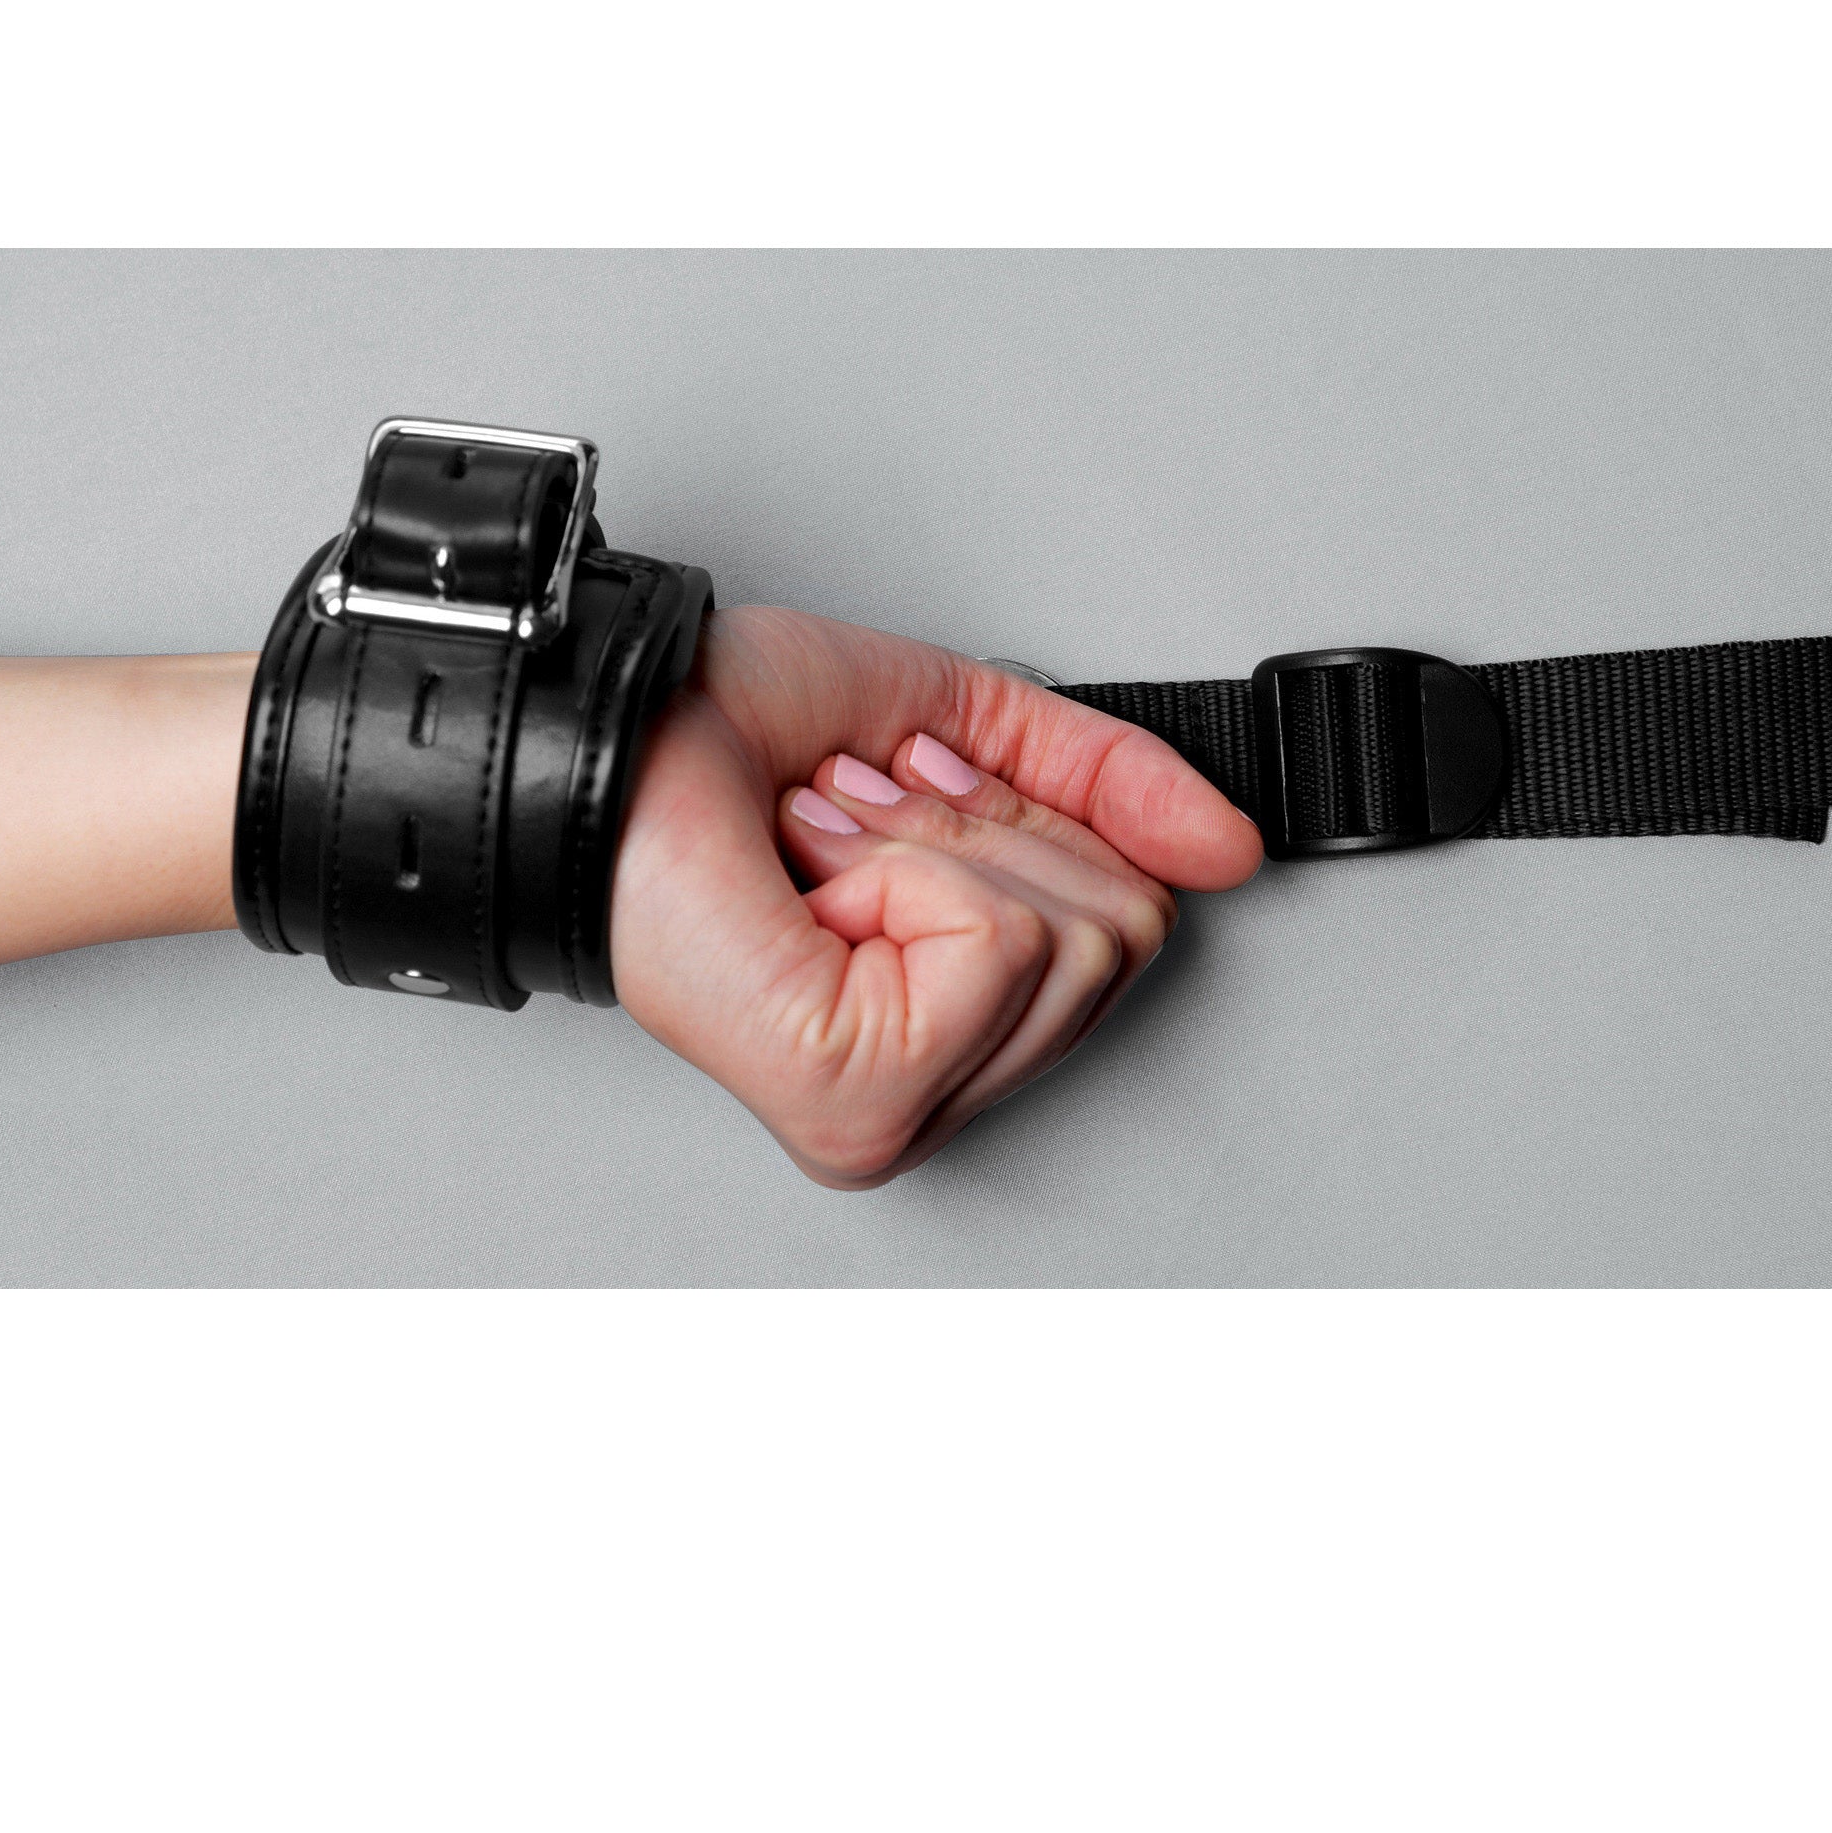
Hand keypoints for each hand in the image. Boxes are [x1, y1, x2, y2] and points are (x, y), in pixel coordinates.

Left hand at [608, 606, 1262, 1187]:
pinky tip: (814, 883)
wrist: (605, 731)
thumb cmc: (715, 739)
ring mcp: (893, 1112)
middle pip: (1121, 937)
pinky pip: (997, 940)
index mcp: (951, 1021)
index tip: (898, 789)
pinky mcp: (852, 1096)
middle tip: (855, 821)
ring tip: (826, 850)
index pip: (1135, 926)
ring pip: (1069, 937)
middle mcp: (926, 1093)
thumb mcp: (963, 721)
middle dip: (985, 832)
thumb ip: (1110, 782)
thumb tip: (1226, 845)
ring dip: (934, 845)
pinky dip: (907, 870)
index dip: (1025, 820)